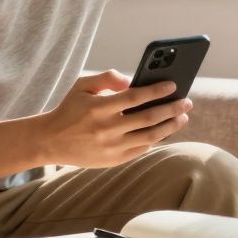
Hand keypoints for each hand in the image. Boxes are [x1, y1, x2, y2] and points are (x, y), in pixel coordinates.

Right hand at [34, 70, 192, 167]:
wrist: (51, 141)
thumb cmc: (70, 109)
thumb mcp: (82, 86)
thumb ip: (107, 78)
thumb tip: (132, 81)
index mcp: (99, 108)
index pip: (136, 97)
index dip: (157, 90)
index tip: (173, 85)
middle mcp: (107, 128)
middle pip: (148, 118)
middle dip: (172, 109)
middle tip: (186, 102)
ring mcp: (112, 147)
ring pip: (150, 136)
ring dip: (170, 126)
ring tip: (182, 117)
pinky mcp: (114, 160)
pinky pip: (141, 149)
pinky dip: (155, 139)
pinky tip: (163, 130)